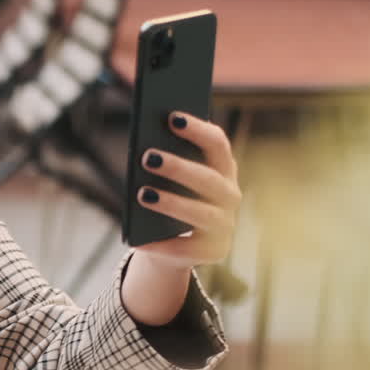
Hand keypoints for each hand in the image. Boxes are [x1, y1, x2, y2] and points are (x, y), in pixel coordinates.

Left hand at [135, 112, 241, 266]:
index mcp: (224, 168)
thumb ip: (164, 159)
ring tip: (143, 194)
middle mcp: (231, 195)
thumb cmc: (172, 196)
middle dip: (179, 167)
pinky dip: (163, 245)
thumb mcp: (169, 177)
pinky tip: (139, 241)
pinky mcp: (215, 252)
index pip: (218, 143)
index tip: (171, 117)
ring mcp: (225, 225)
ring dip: (173, 203)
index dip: (197, 130)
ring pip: (202, 214)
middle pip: (209, 179)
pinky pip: (188, 249)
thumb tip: (145, 149)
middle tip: (148, 157)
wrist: (176, 242)